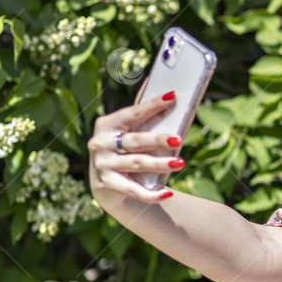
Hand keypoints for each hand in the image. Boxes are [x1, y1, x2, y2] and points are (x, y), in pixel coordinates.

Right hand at [87, 90, 183, 205]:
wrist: (107, 185)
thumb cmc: (123, 150)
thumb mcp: (127, 132)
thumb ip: (141, 114)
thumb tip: (162, 87)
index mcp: (107, 125)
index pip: (133, 113)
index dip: (152, 106)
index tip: (172, 97)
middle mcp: (100, 143)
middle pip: (135, 141)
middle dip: (158, 140)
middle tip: (179, 140)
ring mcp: (102, 165)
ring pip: (137, 164)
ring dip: (160, 164)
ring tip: (180, 163)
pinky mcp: (108, 185)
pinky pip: (134, 190)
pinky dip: (152, 193)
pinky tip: (168, 192)